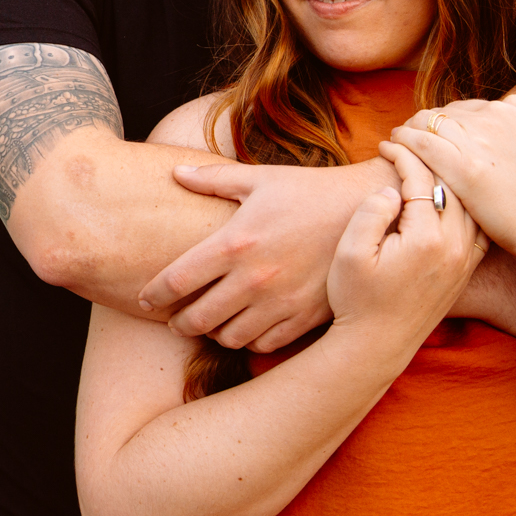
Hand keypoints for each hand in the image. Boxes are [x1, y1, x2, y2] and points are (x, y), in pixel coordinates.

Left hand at [138, 159, 388, 350]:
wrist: (370, 214)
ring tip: (211, 322)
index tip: (145, 299)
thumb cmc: (310, 191)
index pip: (178, 280)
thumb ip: (212, 180)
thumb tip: (174, 172)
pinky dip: (249, 340)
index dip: (154, 294)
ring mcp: (281, 302)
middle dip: (179, 323)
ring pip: (230, 337)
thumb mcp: (260, 179)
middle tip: (174, 320)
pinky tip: (246, 327)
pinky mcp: (306, 317)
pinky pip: (265, 344)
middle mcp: (254, 278)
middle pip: (198, 318)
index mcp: (235, 243)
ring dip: (214, 333)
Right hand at [328, 146, 483, 348]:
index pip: (422, 179)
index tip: (385, 144)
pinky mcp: (467, 269)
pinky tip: (451, 193)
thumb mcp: (350, 253)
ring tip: (432, 161)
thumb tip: (392, 189)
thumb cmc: (356, 298)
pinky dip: (468, 202)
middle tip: (412, 141)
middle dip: (433, 157)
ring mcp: (466, 260)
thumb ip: (371, 214)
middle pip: (454, 184)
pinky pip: (479, 225)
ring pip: (472, 203)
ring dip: (453, 178)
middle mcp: (455, 248)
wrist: (377, 344)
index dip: (404, 154)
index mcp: (426, 239)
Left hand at [383, 95, 515, 258]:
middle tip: (409, 134)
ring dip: (408, 129)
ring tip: (397, 140)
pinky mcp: (463, 167)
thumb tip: (507, 103)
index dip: (446, 119)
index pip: (464, 107)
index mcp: (511, 112)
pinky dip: (401, 142)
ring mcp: (478, 143)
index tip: (435, 132)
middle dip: (425, 123)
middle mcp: (494, 120)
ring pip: (427, 122)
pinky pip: (420, 143)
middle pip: (443, 113)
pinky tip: (390, 148)